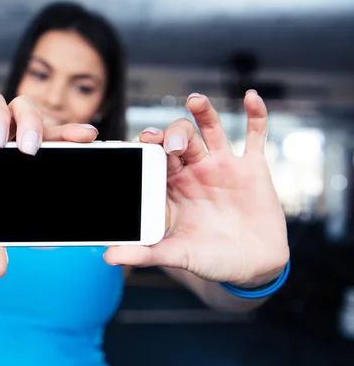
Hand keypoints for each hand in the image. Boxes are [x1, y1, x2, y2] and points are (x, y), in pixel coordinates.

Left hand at [104, 91, 289, 286]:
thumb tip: (109, 257)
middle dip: (171, 135)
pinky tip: (251, 97)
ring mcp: (222, 166)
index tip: (139, 143)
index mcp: (171, 186)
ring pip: (210, 129)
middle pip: (179, 139)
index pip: (155, 158)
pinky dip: (256, 115)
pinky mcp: (252, 168)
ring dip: (203, 112)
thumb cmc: (209, 259)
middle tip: (167, 143)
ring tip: (195, 100)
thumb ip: (145, 253)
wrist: (251, 267)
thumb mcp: (176, 255)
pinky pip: (255, 135)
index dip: (147, 148)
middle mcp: (193, 170)